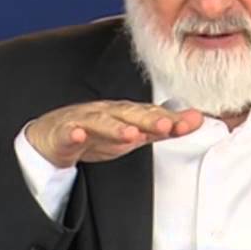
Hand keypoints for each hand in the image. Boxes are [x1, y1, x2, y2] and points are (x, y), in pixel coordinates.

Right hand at [25, 100, 203, 168]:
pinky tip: (81, 135)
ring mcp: (84, 120)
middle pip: (129, 114)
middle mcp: (107, 112)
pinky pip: (68, 132)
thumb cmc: (96, 134)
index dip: (170, 119)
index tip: (191, 123)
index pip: (151, 114)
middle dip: (148, 119)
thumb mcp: (133, 134)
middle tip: (166, 126)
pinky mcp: (63, 133)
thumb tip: (197, 120)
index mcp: (125, 113)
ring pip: (101, 122)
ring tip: (131, 134)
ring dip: (115, 127)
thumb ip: (163, 129)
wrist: (53, 137)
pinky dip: (74, 132)